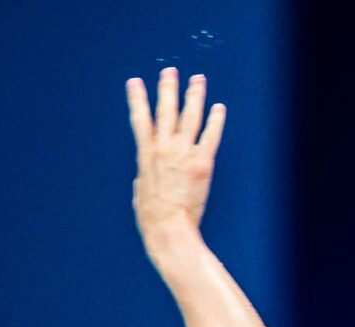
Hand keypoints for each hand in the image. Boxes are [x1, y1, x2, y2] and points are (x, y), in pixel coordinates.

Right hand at [126, 68, 225, 234]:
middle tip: (170, 71)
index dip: (137, 98)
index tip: (135, 82)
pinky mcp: (202, 163)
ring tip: (198, 80)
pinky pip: (211, 136)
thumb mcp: (141, 192)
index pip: (140, 119)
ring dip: (194, 96)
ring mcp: (183, 154)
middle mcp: (163, 149)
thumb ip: (145, 178)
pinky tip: (219, 108)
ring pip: (189, 117)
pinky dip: (216, 121)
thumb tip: (145, 178)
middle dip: (168, 89)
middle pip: (165, 111)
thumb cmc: (152, 217)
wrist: (168, 227)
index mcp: (145, 154)